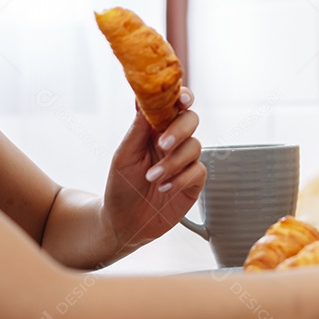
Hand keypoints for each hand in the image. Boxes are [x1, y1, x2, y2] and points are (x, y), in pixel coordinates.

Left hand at [101, 88, 204, 252]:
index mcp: (155, 129)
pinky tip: (165, 187)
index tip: (182, 99)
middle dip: (179, 131)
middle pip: (190, 120)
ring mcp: (184, 161)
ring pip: (194, 146)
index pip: (174, 105)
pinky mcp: (193, 182)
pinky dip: (181, 179)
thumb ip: (138, 128)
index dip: (182, 96)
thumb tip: (144, 99)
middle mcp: (173, 142)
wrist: (124, 222)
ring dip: (173, 162)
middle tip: (162, 145)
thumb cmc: (121, 186)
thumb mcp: (124, 154)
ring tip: (152, 177)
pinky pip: (198, 171)